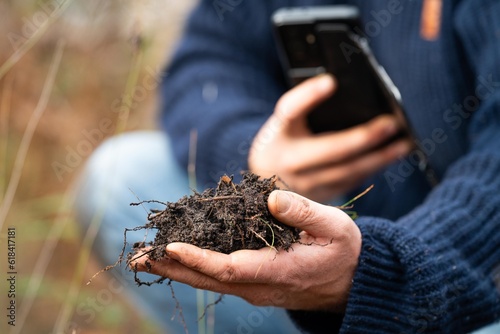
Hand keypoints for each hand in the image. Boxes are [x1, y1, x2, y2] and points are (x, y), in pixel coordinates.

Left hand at [130, 190, 361, 311]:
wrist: (350, 282)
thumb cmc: (342, 251)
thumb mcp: (334, 226)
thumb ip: (304, 212)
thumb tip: (269, 199)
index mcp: (279, 271)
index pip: (230, 268)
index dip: (198, 258)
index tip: (169, 247)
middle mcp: (260, 285)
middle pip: (207, 279)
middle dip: (171, 268)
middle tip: (137, 258)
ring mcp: (255, 288)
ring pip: (208, 281)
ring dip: (175, 270)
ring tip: (145, 259)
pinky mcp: (253, 284)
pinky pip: (217, 278)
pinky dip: (192, 267)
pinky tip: (175, 258)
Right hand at [248, 74, 411, 201]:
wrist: (264, 183)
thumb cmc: (280, 143)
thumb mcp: (282, 124)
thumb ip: (303, 106)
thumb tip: (339, 86)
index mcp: (275, 135)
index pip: (289, 111)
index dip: (308, 96)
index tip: (331, 81)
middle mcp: (287, 161)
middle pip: (330, 150)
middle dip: (364, 138)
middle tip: (391, 123)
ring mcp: (303, 185)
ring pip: (346, 171)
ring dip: (378, 158)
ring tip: (403, 144)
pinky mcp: (318, 199)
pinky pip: (349, 183)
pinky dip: (371, 169)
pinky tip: (388, 158)